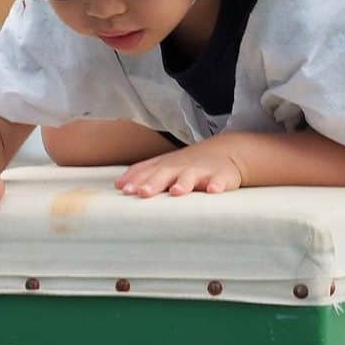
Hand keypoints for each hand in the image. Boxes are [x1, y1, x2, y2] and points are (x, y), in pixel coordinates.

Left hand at [115, 141, 242, 197]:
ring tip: (176, 192)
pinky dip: (217, 185)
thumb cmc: (189, 164)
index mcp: (166, 165)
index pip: (148, 171)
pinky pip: (220, 180)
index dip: (136, 180)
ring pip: (192, 176)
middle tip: (143, 193)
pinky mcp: (222, 176)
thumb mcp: (166, 166)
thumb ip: (143, 174)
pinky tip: (213, 190)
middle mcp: (181, 167)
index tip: (124, 190)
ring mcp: (202, 171)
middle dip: (154, 183)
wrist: (227, 152)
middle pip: (166, 173)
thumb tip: (118, 185)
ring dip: (184, 183)